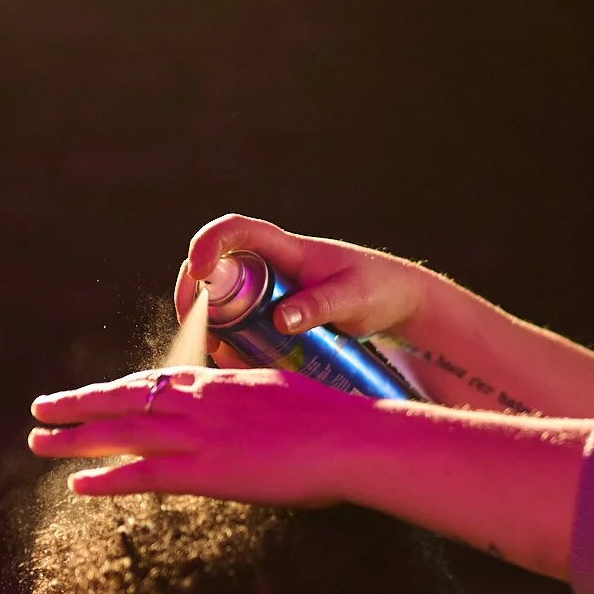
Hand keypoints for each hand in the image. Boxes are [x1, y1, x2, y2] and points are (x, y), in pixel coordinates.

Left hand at [27, 366, 378, 503]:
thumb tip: (251, 410)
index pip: (155, 382)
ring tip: (39, 442)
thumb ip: (255, 399)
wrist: (350, 440)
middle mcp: (199, 402)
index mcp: (220, 382)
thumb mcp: (286, 394)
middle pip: (123, 400)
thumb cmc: (334, 422)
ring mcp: (198, 435)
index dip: (117, 390)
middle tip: (41, 409)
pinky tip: (79, 483)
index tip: (91, 395)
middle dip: (77, 405)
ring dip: (74, 439)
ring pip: (119, 433)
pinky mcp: (204, 471)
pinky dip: (107, 478)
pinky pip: (141, 473)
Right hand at [172, 215, 434, 342]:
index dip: (209, 243)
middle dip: (196, 295)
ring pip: (223, 300)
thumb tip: (280, 320)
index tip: (200, 271)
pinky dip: (231, 341)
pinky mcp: (274, 313)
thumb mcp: (353, 299)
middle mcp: (270, 265)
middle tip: (198, 330)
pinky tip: (236, 362)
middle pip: (215, 269)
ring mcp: (270, 290)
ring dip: (210, 324)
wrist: (397, 302)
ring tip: (221, 354)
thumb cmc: (379, 290)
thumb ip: (319, 306)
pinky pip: (240, 323)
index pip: (237, 231)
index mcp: (287, 249)